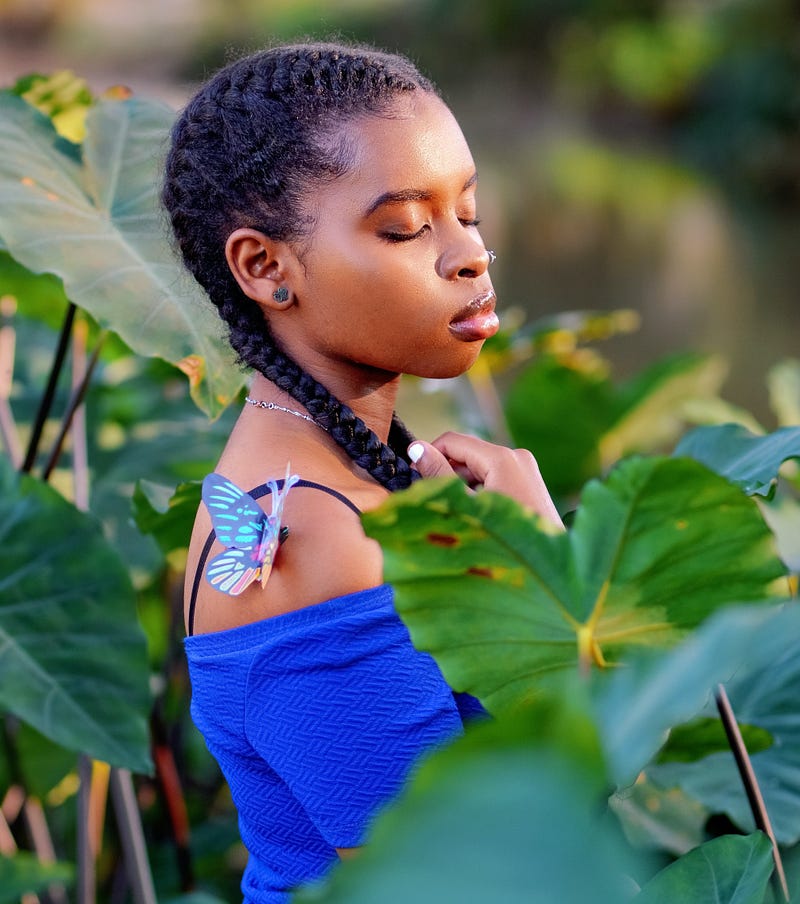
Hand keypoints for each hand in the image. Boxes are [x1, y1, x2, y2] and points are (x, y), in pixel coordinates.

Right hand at [408, 432, 562, 528]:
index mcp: (501, 458)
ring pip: (479, 465)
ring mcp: (525, 468)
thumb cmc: (505, 540)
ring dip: (461, 483)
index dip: (429, 455)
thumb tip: (415, 449)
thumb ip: (438, 475)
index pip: (453, 441)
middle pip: (467, 453)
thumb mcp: (465, 506)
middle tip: (434, 500)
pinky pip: (494, 475)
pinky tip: (475, 514)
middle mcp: (516, 456)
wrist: (549, 568)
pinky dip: (478, 488)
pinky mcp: (528, 481)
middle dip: (446, 472)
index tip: (414, 477)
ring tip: (457, 512)